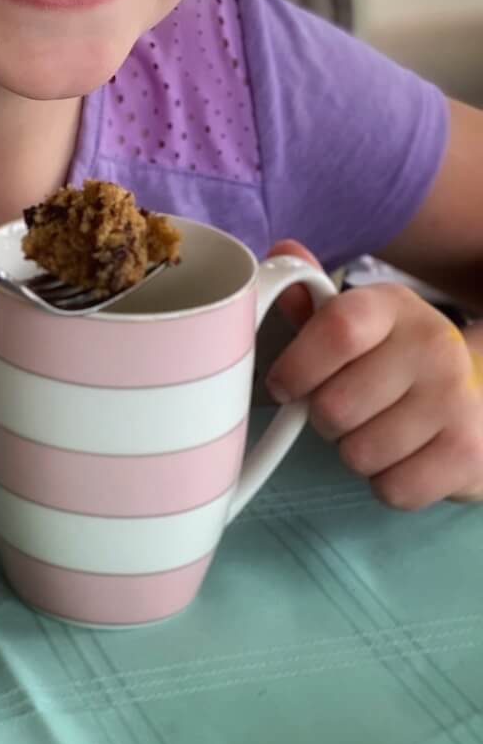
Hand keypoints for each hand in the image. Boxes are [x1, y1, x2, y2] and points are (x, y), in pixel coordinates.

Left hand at [265, 240, 482, 509]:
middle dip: (324, 418)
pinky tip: (403, 457)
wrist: (476, 393)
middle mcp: (431, 345)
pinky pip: (392, 489)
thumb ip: (310, 296)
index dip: (296, 367)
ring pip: (358, 454)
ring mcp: (455, 400)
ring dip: (355, 452)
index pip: (336, 330)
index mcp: (392, 306)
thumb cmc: (395, 359)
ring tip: (376, 430)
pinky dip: (386, 483)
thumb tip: (280, 254)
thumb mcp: (357, 321)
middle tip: (344, 409)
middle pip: (333, 407)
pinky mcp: (468, 453)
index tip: (283, 386)